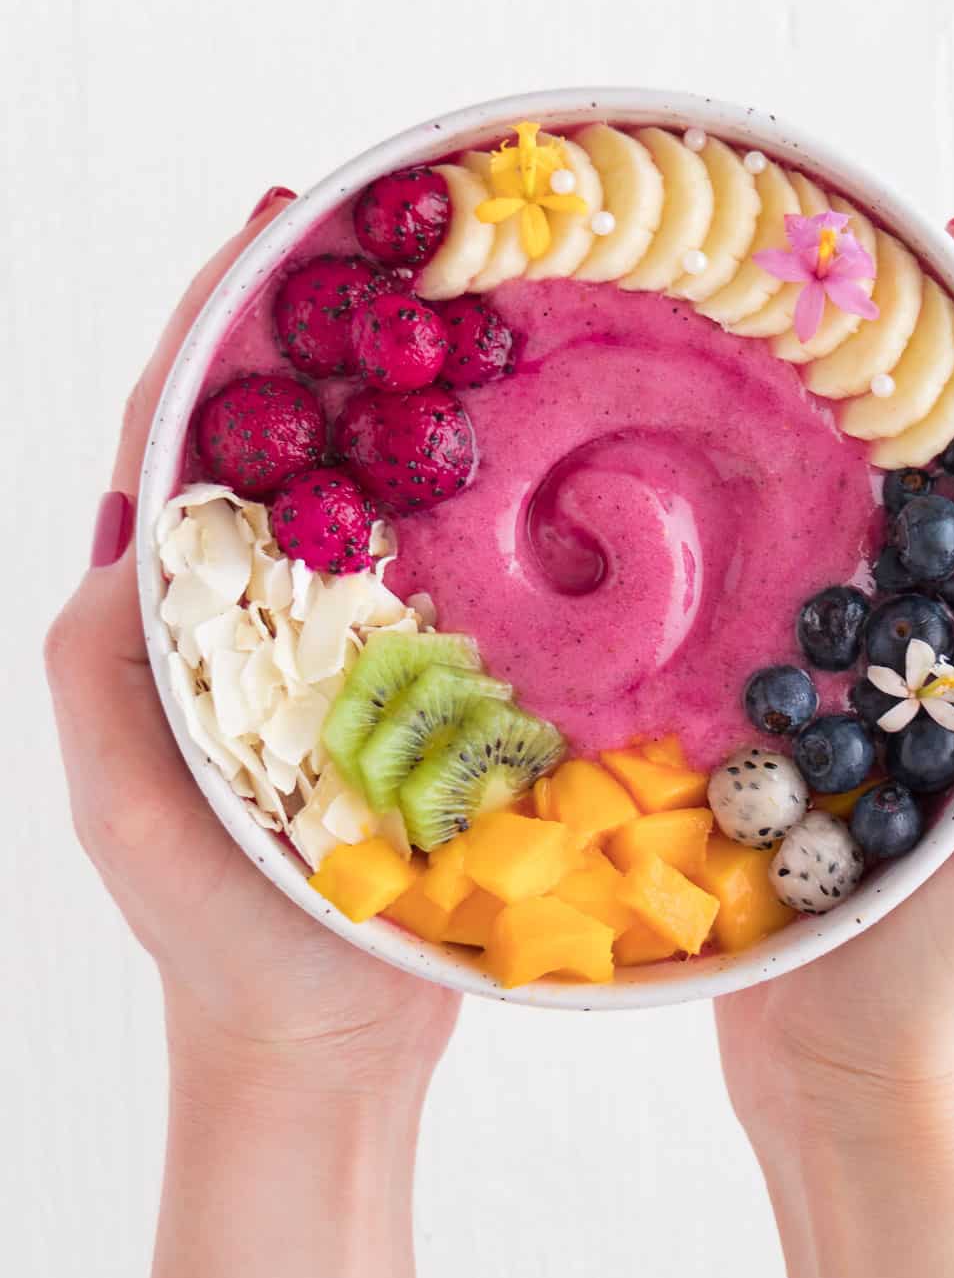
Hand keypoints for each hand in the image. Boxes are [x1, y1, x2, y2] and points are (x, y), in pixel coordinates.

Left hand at [46, 192, 458, 1097]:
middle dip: (329, 332)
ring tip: (470, 305)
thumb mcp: (124, 805)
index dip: (217, 328)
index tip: (276, 228)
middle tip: (400, 233)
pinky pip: (448, 574)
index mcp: (175, 618)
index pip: (180, 439)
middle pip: (289, 442)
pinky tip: (527, 450)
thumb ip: (101, 672)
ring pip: (376, 496)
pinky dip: (475, 500)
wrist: (320, 1048)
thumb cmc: (215, 940)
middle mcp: (258, 612)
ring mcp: (344, 646)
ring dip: (411, 399)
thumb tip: (126, 521)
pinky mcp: (425, 689)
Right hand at [718, 241, 953, 1144]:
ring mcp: (889, 690)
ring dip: (842, 429)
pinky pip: (797, 600)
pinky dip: (769, 525)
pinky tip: (709, 477)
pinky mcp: (805, 724)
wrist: (859, 1085)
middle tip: (853, 266)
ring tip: (778, 335)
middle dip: (925, 368)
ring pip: (874, 527)